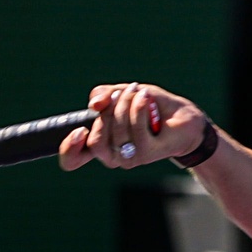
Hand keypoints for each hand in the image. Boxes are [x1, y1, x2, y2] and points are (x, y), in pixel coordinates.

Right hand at [57, 82, 209, 170]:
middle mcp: (112, 155)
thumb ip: (102, 95)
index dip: (69, 148)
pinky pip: (136, 127)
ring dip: (126, 103)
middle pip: (95, 140)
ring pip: (116, 130)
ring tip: (139, 92)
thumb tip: (94, 105)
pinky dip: (139, 107)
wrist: (182, 116)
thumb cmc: (150, 107)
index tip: (80, 130)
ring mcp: (130, 158)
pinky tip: (147, 98)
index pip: (72, 159)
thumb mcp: (121, 94)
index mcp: (100, 144)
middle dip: (107, 112)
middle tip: (120, 95)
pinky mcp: (147, 153)